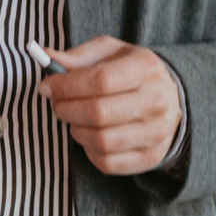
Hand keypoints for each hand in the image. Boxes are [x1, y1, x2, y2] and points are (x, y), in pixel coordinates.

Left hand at [40, 38, 183, 175]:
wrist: (169, 98)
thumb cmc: (130, 72)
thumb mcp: (109, 53)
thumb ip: (78, 56)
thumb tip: (46, 57)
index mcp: (146, 68)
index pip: (100, 80)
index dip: (66, 86)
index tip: (47, 87)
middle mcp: (157, 101)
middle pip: (98, 113)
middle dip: (66, 109)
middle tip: (57, 104)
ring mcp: (156, 133)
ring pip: (100, 141)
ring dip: (76, 131)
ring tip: (73, 119)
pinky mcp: (151, 157)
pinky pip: (107, 162)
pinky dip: (89, 151)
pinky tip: (89, 135)